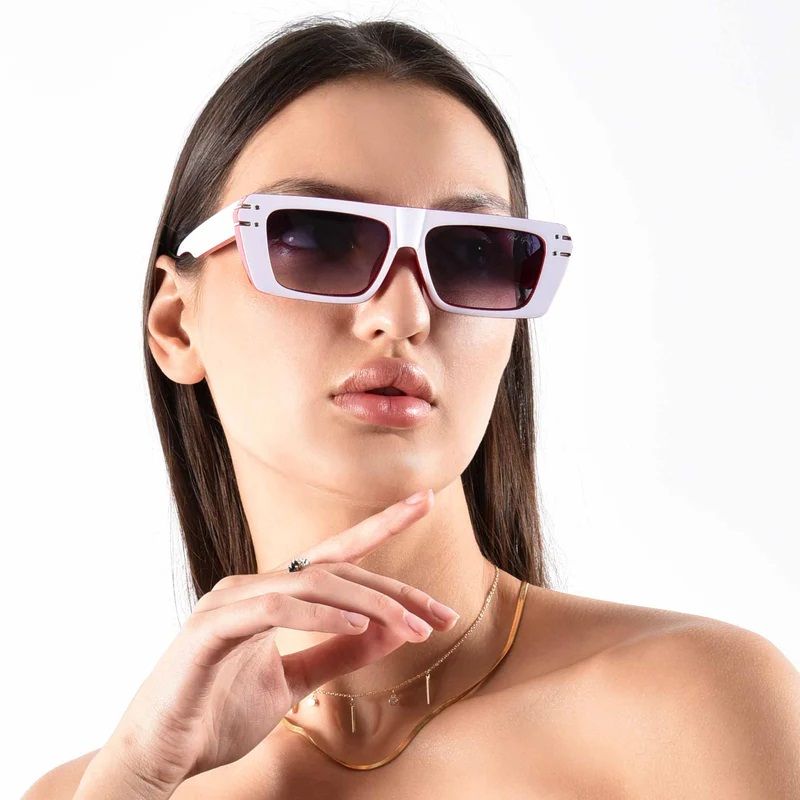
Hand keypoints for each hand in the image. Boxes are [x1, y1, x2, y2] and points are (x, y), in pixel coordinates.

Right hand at [102, 489, 458, 791]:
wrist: (161, 754)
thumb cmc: (219, 715)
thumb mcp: (295, 682)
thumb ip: (336, 652)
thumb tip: (390, 630)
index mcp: (272, 595)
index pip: (336, 555)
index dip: (381, 525)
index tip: (425, 501)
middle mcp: (253, 586)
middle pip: (337, 570)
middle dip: (394, 590)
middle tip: (442, 614)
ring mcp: (231, 601)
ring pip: (313, 582)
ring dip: (370, 604)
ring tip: (413, 627)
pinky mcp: (212, 628)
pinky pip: (276, 608)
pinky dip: (320, 615)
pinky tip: (358, 626)